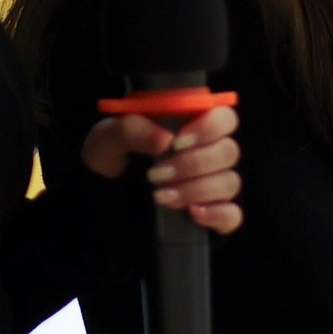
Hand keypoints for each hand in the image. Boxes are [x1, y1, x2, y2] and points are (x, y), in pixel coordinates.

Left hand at [81, 105, 242, 233]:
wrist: (99, 198)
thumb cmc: (109, 160)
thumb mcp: (107, 139)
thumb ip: (131, 130)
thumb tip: (164, 138)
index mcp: (191, 126)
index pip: (224, 118)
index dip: (210, 127)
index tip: (178, 141)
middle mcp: (208, 153)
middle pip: (228, 152)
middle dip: (193, 164)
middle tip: (157, 173)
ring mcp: (212, 185)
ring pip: (229, 182)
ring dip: (196, 189)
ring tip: (160, 196)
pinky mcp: (213, 214)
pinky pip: (232, 215)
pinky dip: (216, 214)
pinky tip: (192, 213)